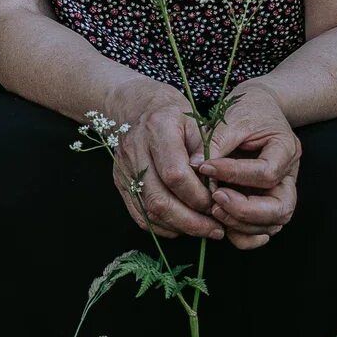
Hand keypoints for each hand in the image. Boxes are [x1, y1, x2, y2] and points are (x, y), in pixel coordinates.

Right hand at [104, 81, 225, 241]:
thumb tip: (216, 189)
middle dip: (190, 221)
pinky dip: (161, 226)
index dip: (198, 196)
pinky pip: (138, 213)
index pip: (175, 174)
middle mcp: (135, 150)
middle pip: (159, 199)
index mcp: (158, 129)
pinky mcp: (119, 182)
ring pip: (148, 211)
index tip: (217, 203)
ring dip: (178, 226)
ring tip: (202, 229)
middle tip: (215, 230)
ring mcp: (124, 168)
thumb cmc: (174, 114)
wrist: (137, 106)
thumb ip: (207, 155)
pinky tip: (181, 226)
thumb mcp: (197, 123)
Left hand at [195, 81, 300, 250]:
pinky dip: (244, 234)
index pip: (266, 172)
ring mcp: (280, 193)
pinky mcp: (266, 203)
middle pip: (280, 208)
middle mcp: (289, 176)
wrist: (258, 109)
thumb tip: (194, 166)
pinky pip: (261, 230)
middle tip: (216, 199)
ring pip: (272, 224)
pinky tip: (221, 222)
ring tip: (213, 208)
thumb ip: (216, 143)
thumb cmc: (247, 110)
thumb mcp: (233, 118)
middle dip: (245, 210)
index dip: (236, 174)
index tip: (206, 167)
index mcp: (286, 149)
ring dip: (241, 223)